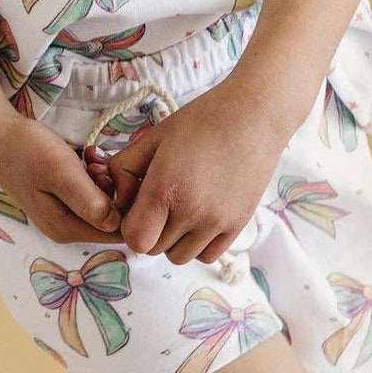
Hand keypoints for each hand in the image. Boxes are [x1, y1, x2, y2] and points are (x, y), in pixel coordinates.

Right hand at [0, 111, 128, 245]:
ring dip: (105, 178)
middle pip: (113, 217)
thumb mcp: (61, 174)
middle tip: (98, 165)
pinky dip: (94, 172)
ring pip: (104, 201)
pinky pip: (91, 189)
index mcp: (67, 229)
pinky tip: (87, 155)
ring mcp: (65, 212)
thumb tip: (118, 224)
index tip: (118, 178)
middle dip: (115, 189)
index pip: (117, 232)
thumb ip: (89, 202)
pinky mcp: (64, 196)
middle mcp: (68, 227)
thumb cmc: (27, 151)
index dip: (128, 206)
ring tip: (90, 158)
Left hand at [105, 78, 289, 266]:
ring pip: (179, 256)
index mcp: (165, 189)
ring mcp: (217, 222)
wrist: (254, 116)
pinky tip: (199, 218)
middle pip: (154, 249)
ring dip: (173, 240)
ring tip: (180, 209)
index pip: (135, 239)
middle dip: (150, 230)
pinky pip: (207, 255)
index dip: (130, 226)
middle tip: (159, 204)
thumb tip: (117, 197)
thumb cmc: (201, 121)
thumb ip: (123, 168)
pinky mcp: (237, 226)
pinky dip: (198, 244)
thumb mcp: (154, 137)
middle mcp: (191, 212)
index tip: (137, 207)